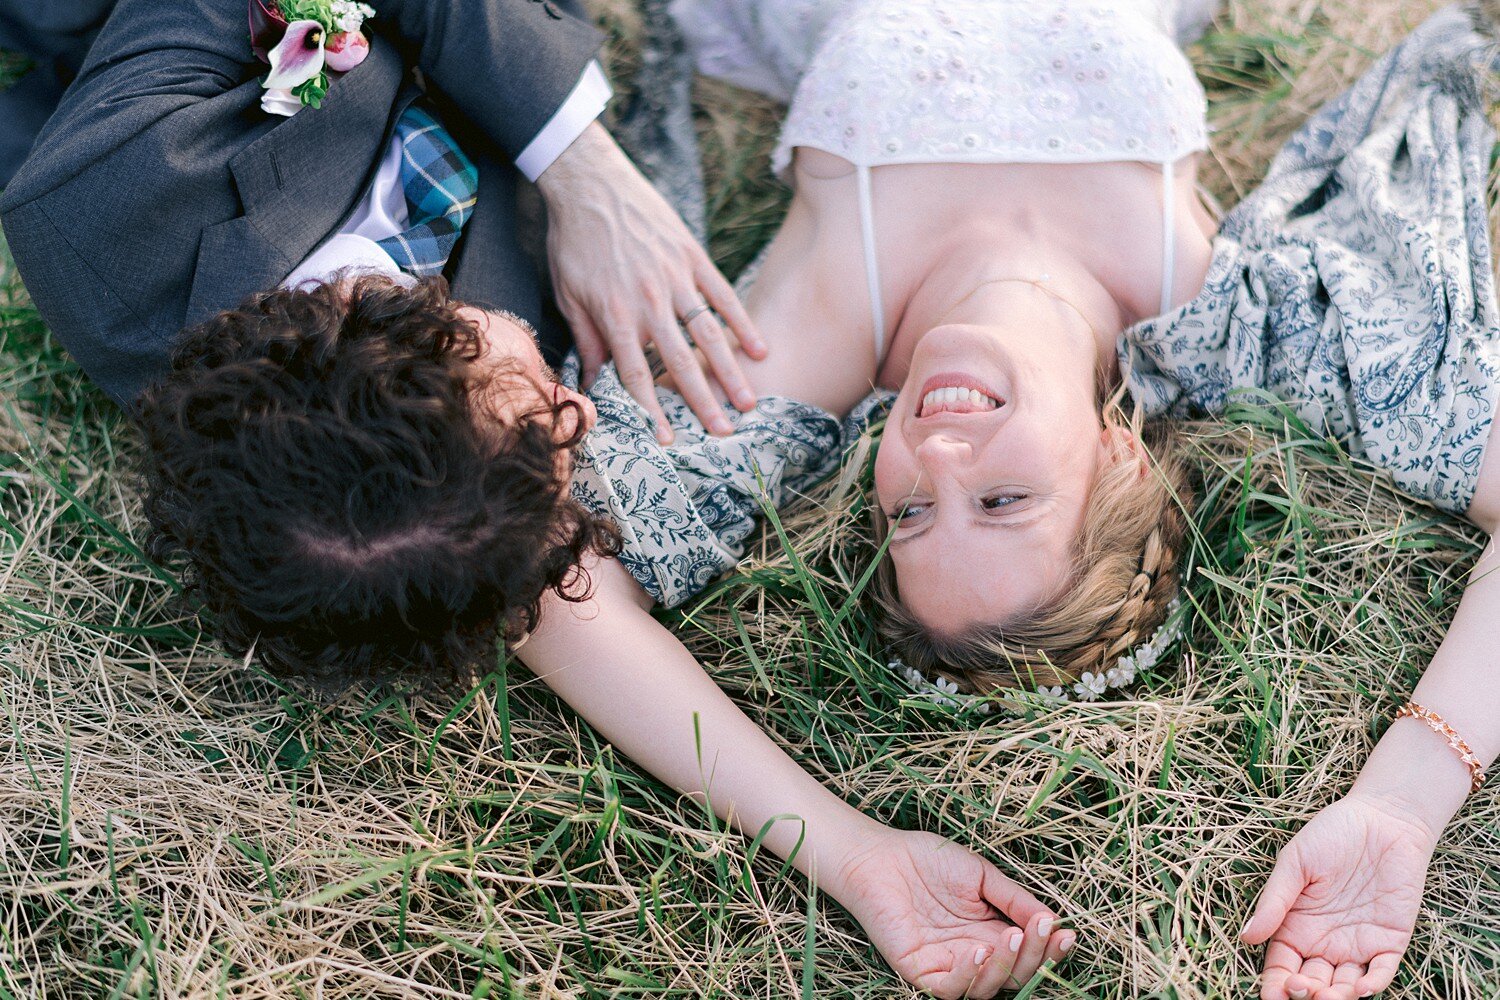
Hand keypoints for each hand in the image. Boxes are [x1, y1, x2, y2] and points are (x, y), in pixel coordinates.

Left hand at [536, 123, 766, 443]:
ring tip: (749, 402)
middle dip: (703, 402)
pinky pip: (721, 294)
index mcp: (615, 315)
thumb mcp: (568, 294)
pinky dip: (741, 322)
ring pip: (708, 333)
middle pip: (680, 362)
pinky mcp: (691, 255)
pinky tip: (759, 348)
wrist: (589, 183)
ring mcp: (674, 277)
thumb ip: (588, 339)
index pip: (636, 373)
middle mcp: (648, 301)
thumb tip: (593, 384)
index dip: (653, 409)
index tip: (669, 438)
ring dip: (730, 371)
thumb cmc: (573, 242)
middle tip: (724, 433)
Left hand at [831, 829, 1074, 997]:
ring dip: (1005, 967)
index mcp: (990, 932)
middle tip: (1038, 930)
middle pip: (1016, 974)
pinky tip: (978, 952)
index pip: (1028, 952)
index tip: (1066, 933)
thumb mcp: (980, 876)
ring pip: (987, 988)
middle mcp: (973, 953)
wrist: (880, 857)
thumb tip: (1052, 920)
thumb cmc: (928, 861)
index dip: (1049, 948)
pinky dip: (968, 976)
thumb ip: (1013, 898)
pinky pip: (950, 989)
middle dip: (1034, 956)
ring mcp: (947, 965)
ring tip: (1010, 937)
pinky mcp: (920, 970)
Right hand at [1240, 794, 1437, 998]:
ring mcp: (1358, 944)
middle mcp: (1325, 941)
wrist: (1385, 819)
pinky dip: (1373, 986)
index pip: (1281, 965)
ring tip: (1329, 995)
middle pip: (1312, 983)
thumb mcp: (1295, 863)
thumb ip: (1275, 900)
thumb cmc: (1333, 833)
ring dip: (1336, 997)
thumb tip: (1247, 937)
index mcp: (1297, 925)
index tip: (1271, 996)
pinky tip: (1361, 989)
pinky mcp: (1390, 941)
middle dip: (1305, 994)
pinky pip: (1381, 972)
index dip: (1275, 984)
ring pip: (1345, 986)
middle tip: (1302, 988)